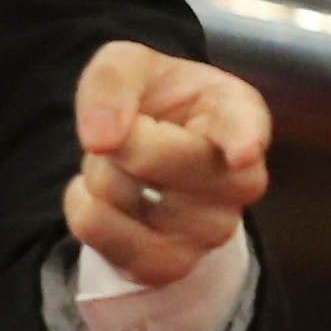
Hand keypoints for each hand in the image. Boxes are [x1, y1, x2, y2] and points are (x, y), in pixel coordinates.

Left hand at [65, 40, 271, 291]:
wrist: (141, 154)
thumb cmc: (151, 101)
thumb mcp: (126, 66)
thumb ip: (112, 82)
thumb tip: (100, 140)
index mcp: (238, 113)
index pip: (246, 128)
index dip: (243, 140)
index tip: (240, 153)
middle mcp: (240, 178)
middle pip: (155, 161)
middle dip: (117, 140)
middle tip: (131, 132)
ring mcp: (213, 229)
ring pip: (123, 200)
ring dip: (100, 178)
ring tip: (124, 168)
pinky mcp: (173, 264)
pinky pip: (101, 236)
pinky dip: (84, 211)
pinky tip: (104, 197)